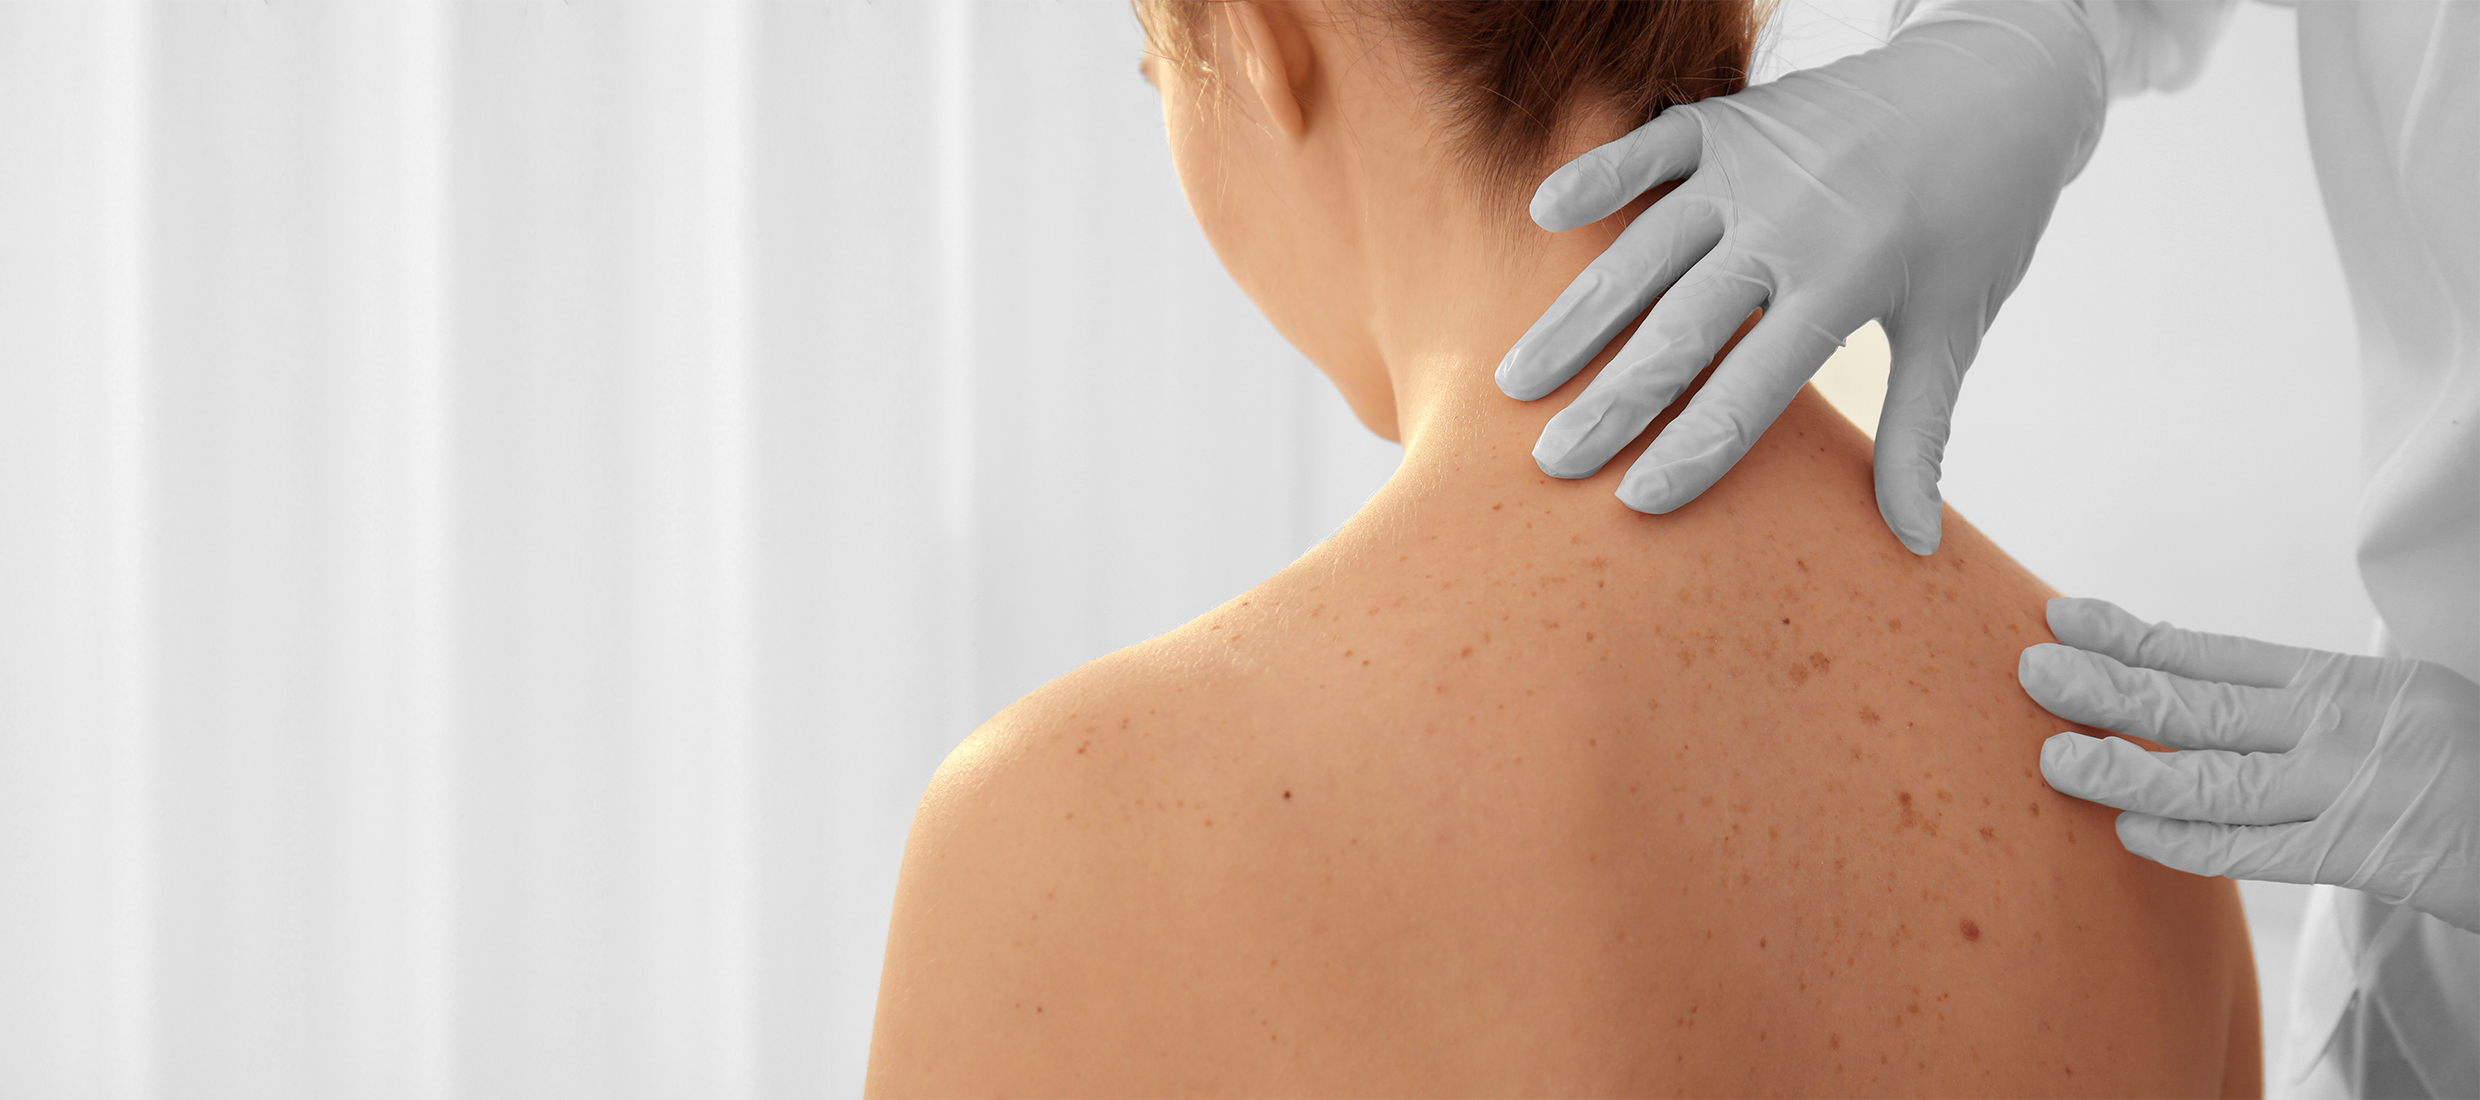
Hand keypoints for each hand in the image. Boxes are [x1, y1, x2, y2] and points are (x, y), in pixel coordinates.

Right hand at [1495, 1, 2107, 553]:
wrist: (1998, 80)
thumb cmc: (1979, 217)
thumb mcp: (1956, 327)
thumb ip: (1917, 434)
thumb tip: (1915, 545)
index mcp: (1849, 280)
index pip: (1751, 387)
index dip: (1690, 450)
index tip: (1633, 502)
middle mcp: (1790, 220)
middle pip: (1679, 329)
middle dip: (1610, 402)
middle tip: (1549, 461)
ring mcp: (1752, 165)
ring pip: (1643, 252)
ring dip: (1576, 318)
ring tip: (1517, 381)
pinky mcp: (1729, 118)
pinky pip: (1647, 149)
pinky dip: (1594, 176)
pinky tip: (1540, 216)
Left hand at [2023, 597, 2479, 932]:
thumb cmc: (2467, 772)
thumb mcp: (2393, 713)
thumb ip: (2302, 711)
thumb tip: (2197, 707)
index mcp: (2342, 682)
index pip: (2214, 654)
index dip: (2132, 636)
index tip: (2063, 617)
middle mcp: (2341, 724)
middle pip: (2202, 704)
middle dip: (2111, 688)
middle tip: (2035, 673)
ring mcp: (2351, 786)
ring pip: (2219, 776)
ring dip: (2132, 770)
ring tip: (2059, 759)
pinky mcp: (2369, 850)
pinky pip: (2261, 848)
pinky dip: (2193, 842)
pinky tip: (2133, 832)